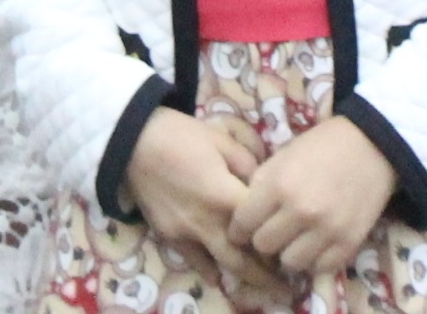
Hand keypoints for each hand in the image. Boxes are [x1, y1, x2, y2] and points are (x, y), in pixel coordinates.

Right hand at [126, 109, 273, 301]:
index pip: (260, 227)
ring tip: (263, 286)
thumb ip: (247, 164)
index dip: (278, 238)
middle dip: (267, 278)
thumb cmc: (180, 135)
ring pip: (220, 265)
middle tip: (287, 291)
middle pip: (243, 259)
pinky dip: (209, 270)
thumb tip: (261, 184)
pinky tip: (219, 278)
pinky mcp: (168, 235)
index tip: (294, 247)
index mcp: (225, 196)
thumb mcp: (221, 139)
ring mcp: (186, 233)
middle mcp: (208, 222)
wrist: (132, 140)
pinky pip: (193, 260)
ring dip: (243, 277)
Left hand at [230, 115, 393, 285]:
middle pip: (263, 246)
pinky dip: (314, 259)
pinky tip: (315, 243)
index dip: (239, 227)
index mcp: (279, 185)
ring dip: (288, 252)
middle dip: (263, 239)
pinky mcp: (348, 244)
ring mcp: (326, 231)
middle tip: (271, 231)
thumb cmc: (321, 146)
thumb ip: (261, 185)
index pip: (243, 223)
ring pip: (289, 263)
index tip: (243, 228)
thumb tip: (243, 215)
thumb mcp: (283, 156)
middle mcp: (301, 211)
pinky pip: (319, 268)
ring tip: (294, 239)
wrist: (370, 146)